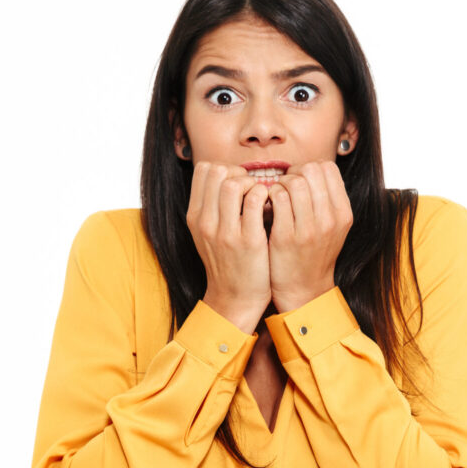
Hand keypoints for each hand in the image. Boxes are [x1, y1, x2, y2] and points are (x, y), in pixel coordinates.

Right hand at [186, 161, 271, 331]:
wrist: (235, 299)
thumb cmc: (228, 263)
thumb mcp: (208, 234)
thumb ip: (212, 207)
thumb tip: (227, 176)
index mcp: (196, 217)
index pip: (204, 171)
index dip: (225, 168)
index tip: (238, 182)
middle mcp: (206, 222)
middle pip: (218, 172)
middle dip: (239, 173)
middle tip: (252, 189)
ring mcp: (226, 232)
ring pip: (234, 183)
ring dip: (253, 183)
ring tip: (261, 197)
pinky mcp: (248, 241)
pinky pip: (256, 200)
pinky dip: (266, 195)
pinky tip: (271, 207)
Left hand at [266, 160, 353, 312]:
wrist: (303, 289)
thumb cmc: (313, 253)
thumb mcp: (332, 227)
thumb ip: (327, 200)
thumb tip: (311, 169)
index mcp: (343, 213)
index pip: (328, 168)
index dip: (309, 168)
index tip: (299, 180)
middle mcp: (330, 220)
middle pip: (311, 170)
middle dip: (294, 172)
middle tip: (284, 186)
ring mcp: (309, 229)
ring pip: (294, 182)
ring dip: (280, 183)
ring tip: (276, 195)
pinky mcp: (286, 237)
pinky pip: (277, 198)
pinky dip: (269, 195)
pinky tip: (268, 205)